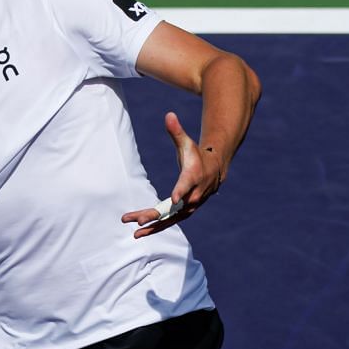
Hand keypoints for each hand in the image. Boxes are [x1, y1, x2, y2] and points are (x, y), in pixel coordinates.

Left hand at [121, 111, 226, 237]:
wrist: (214, 170)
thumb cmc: (196, 154)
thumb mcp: (187, 142)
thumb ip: (176, 131)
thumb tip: (168, 114)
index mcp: (193, 177)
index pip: (187, 184)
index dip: (181, 190)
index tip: (174, 197)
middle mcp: (192, 195)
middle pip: (174, 207)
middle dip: (156, 214)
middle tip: (139, 221)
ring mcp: (189, 206)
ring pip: (170, 219)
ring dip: (153, 227)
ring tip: (135, 233)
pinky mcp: (183, 212)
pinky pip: (168, 221)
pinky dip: (155, 228)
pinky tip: (139, 233)